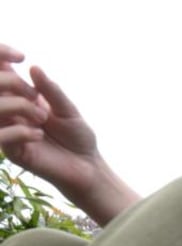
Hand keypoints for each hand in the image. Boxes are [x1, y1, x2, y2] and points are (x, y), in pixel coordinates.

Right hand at [0, 45, 98, 191]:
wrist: (87, 167)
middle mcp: (10, 112)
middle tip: (36, 97)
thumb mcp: (68, 110)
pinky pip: (2, 136)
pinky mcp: (13, 152)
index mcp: (20, 98)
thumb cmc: (77, 137)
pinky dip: (19, 131)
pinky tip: (39, 135)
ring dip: (18, 107)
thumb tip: (34, 67)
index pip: (1, 73)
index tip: (20, 56)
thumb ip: (51, 90)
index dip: (1, 58)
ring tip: (43, 118)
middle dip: (11, 83)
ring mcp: (8, 131)